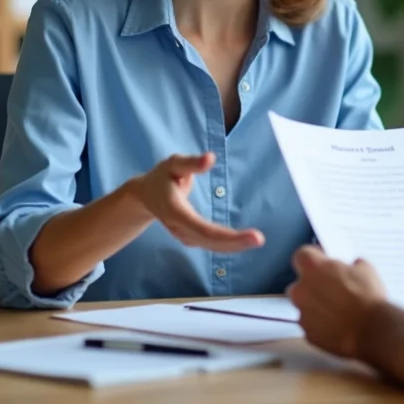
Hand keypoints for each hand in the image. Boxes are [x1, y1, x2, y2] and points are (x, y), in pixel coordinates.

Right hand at [128, 152, 263, 251]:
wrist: (144, 196)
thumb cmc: (161, 177)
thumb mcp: (173, 164)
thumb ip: (191, 163)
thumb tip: (210, 158)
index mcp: (175, 211)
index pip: (203, 228)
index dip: (226, 235)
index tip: (249, 235)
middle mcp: (179, 228)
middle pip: (209, 240)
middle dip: (235, 242)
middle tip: (259, 239)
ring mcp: (184, 235)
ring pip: (211, 245)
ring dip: (234, 245)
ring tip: (256, 240)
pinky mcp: (190, 236)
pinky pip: (211, 243)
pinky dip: (228, 243)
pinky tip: (244, 240)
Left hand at [287, 245, 387, 358]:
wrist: (371, 331)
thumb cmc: (368, 297)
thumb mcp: (366, 270)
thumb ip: (351, 266)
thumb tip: (352, 269)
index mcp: (313, 268)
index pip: (302, 255)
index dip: (314, 258)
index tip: (324, 262)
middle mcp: (301, 290)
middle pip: (300, 283)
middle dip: (313, 285)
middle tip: (333, 288)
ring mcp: (302, 314)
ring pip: (304, 306)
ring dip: (316, 306)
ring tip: (338, 310)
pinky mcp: (308, 334)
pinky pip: (311, 325)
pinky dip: (320, 324)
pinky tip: (338, 325)